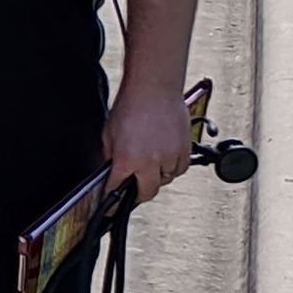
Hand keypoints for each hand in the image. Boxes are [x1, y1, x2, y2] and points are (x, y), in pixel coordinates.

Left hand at [103, 83, 191, 204]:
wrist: (154, 88)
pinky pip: (180, 169)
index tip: (111, 204)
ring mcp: (169, 156)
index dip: (112, 198)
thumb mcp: (109, 133)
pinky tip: (164, 159)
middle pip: (147, 193)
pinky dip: (172, 168)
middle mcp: (150, 162)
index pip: (117, 188)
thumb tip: (110, 170)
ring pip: (165, 181)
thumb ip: (110, 156)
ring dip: (157, 177)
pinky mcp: (184, 150)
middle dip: (138, 194)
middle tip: (133, 189)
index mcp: (128, 159)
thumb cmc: (131, 105)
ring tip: (150, 164)